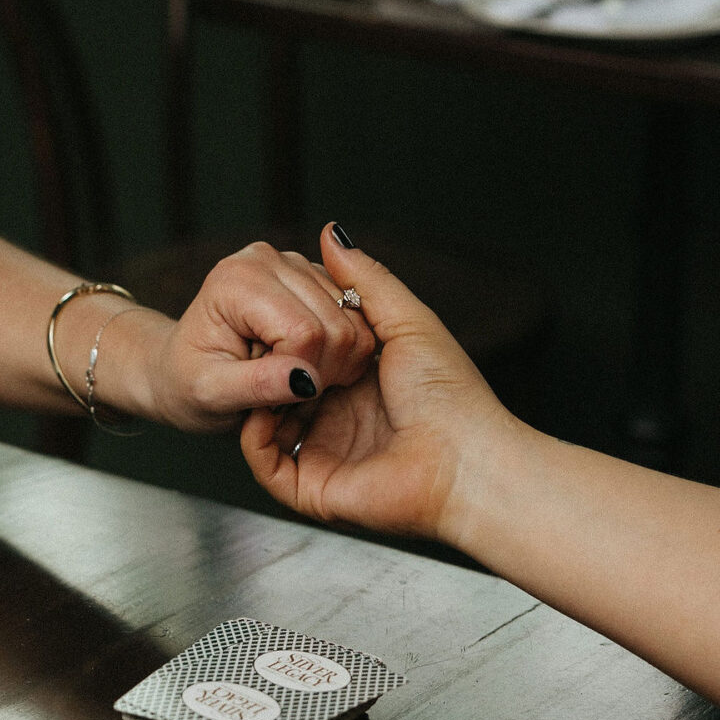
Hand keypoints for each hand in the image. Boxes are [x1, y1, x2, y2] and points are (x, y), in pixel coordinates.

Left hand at [126, 238, 377, 431]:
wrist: (180, 369)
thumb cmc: (187, 382)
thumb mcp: (209, 394)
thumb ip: (255, 384)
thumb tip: (306, 379)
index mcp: (238, 279)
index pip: (305, 333)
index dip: (299, 376)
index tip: (267, 395)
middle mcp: (270, 259)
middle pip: (337, 327)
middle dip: (317, 373)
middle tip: (276, 391)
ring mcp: (297, 264)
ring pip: (355, 326)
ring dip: (329, 366)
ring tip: (284, 377)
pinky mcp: (316, 279)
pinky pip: (358, 323)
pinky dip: (338, 356)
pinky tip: (301, 364)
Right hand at [241, 236, 520, 540]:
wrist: (466, 460)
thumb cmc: (450, 395)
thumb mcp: (405, 320)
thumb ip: (364, 280)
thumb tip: (331, 233)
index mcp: (360, 381)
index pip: (305, 352)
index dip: (285, 332)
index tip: (269, 309)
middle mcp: (338, 417)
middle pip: (281, 386)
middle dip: (264, 362)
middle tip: (253, 337)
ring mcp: (322, 452)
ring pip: (266, 423)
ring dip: (254, 395)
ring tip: (257, 368)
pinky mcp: (312, 487)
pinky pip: (266, 465)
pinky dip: (253, 437)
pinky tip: (260, 407)